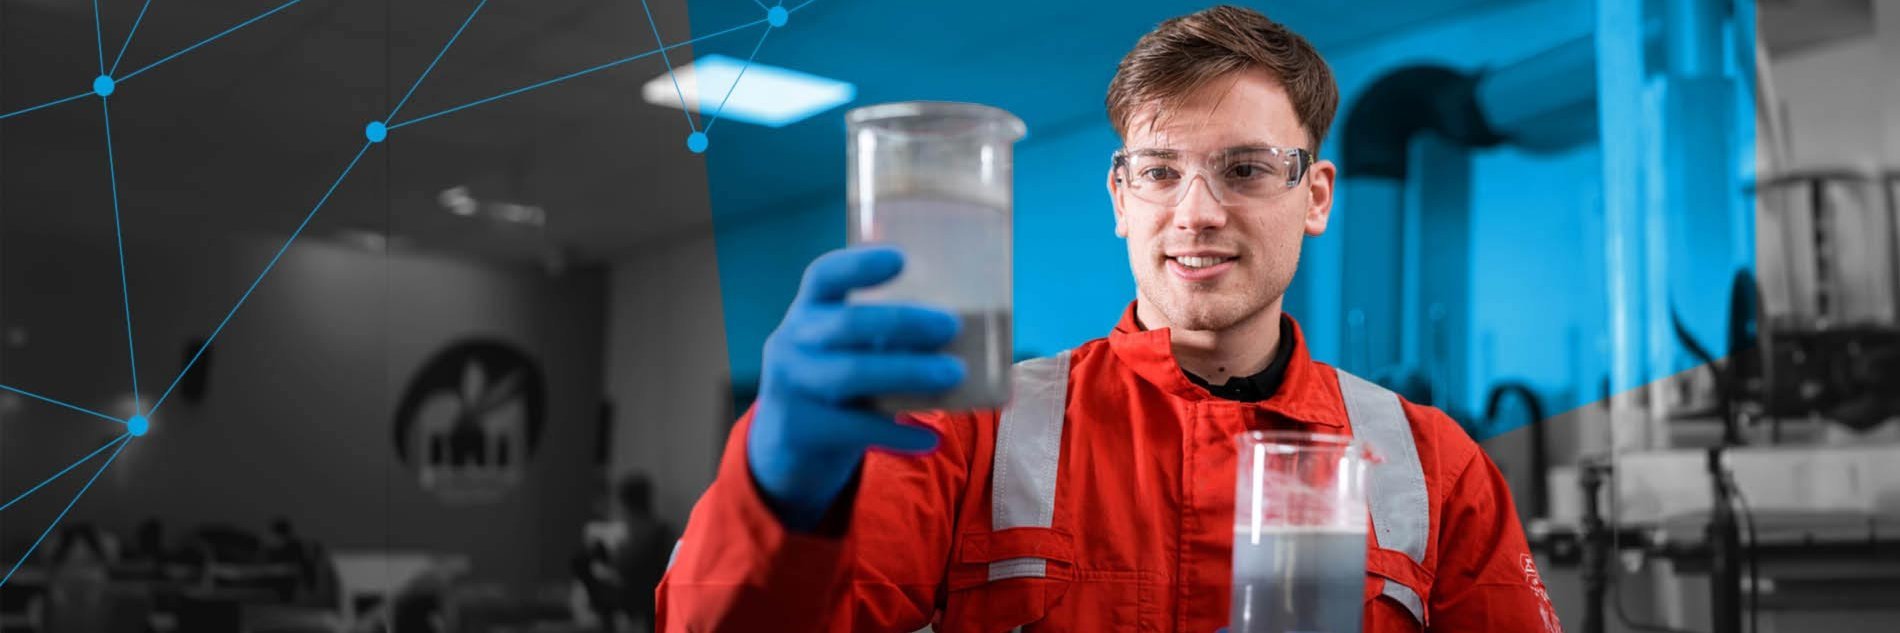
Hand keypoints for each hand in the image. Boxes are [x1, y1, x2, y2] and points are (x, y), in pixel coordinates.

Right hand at [746, 246, 964, 529]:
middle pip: (847, 324)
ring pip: (850, 374)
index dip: (859, 265)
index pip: (824, 276)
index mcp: (809, 309)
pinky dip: (898, 433)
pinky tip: (931, 439)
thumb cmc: (839, 374)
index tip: (902, 258)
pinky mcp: (802, 428)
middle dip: (903, 322)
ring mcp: (792, 385)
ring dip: (908, 372)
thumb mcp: (845, 345)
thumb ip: (887, 333)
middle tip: (952, 325)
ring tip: (954, 373)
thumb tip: (970, 332)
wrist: (789, 438)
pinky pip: (857, 428)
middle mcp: (792, 341)